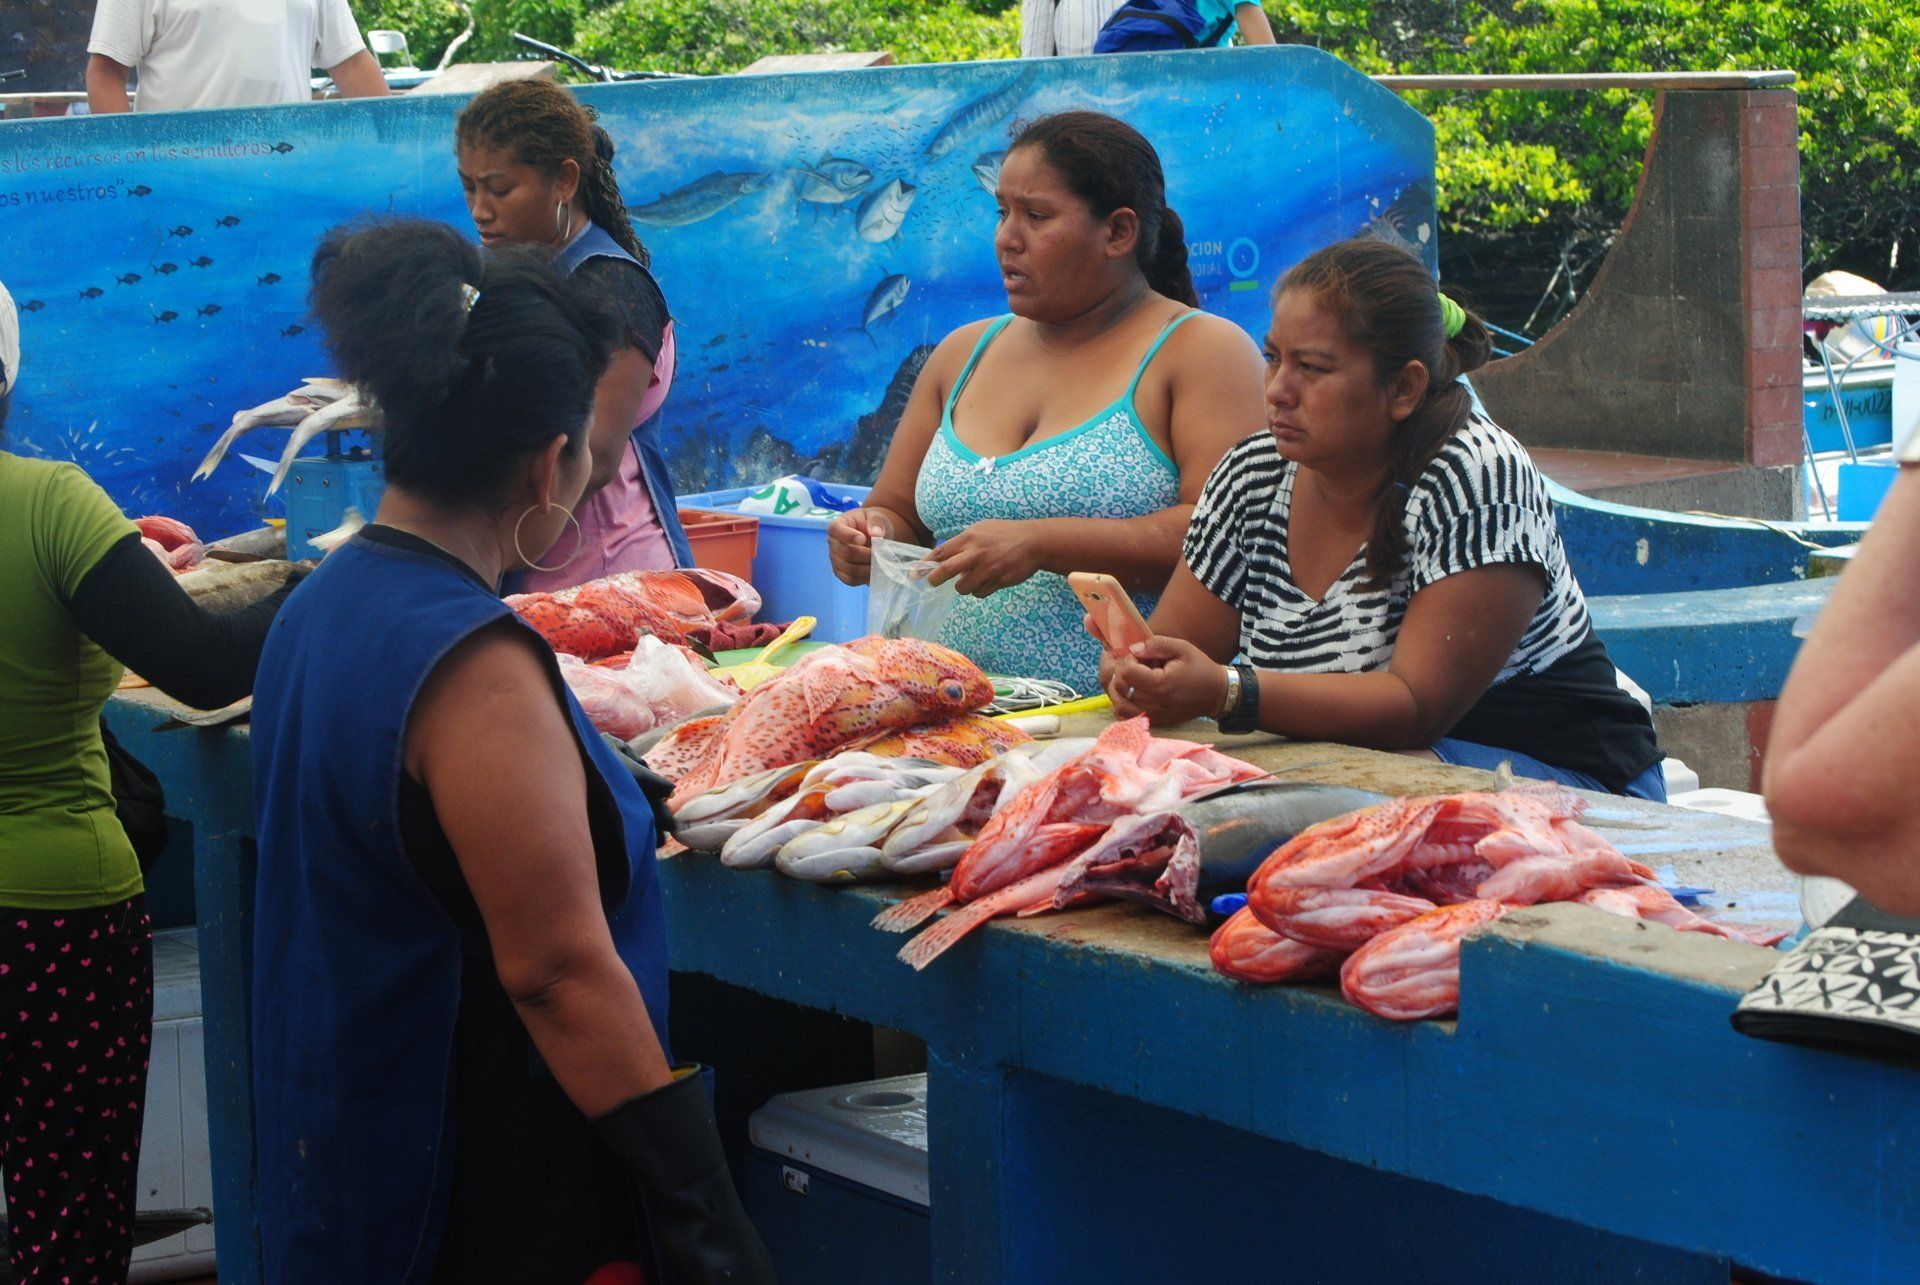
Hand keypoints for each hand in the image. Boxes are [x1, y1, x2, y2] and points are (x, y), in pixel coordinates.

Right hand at [827, 507, 893, 585]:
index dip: (848, 536)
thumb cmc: (874, 524)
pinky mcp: (841, 573)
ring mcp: (835, 559)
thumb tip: (876, 534)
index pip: (836, 530)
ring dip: (868, 568)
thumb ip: (876, 522)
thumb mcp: (877, 517)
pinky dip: (864, 578)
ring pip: (849, 569)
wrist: (876, 535)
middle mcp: (833, 543)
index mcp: (838, 526)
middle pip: (846, 553)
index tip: (863, 539)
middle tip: (881, 553)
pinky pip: (850, 580)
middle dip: (866, 555)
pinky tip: (874, 572)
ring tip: (880, 562)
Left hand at [925, 520, 1044, 596]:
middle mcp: (976, 553)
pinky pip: (980, 593)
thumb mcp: (981, 529)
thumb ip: (962, 542)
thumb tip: (942, 558)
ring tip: (972, 578)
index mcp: (969, 538)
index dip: (924, 565)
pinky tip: (987, 581)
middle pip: (945, 572)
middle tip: (932, 583)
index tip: (914, 574)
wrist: (1034, 542)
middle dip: (934, 580)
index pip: (940, 553)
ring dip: (963, 586)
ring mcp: (988, 569)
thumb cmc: (1004, 534)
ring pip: (963, 588)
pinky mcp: (998, 581)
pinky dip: (979, 590)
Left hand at [1108, 636, 1230, 726]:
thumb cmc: (1200, 668)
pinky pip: (1126, 717)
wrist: (1216, 694)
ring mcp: (1153, 715)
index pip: (1126, 672)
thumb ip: (1156, 644)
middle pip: (1120, 688)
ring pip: (1119, 704)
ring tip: (1132, 679)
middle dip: (1124, 673)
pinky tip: (1132, 694)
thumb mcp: (1182, 648)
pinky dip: (1123, 705)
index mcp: (1161, 684)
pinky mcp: (1154, 721)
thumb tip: (1133, 648)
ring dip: (1120, 689)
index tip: (1142, 656)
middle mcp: (1154, 703)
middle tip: (1138, 666)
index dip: (1129, 660)